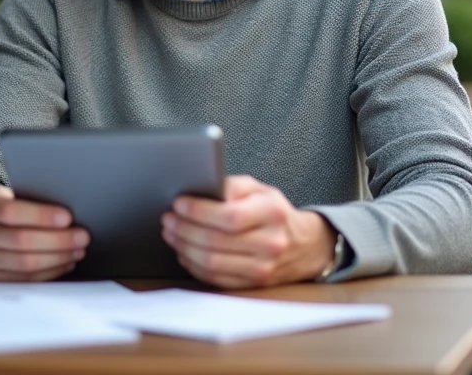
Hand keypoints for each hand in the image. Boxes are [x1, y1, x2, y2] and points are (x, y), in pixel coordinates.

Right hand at [0, 186, 89, 281]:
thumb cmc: (1, 209)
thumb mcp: (6, 196)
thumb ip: (28, 199)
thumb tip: (70, 206)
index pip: (11, 211)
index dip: (41, 216)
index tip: (68, 217)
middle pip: (20, 240)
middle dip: (57, 240)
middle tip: (82, 237)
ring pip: (25, 264)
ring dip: (57, 258)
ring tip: (78, 250)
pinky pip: (25, 279)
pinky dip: (49, 272)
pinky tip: (65, 263)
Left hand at [161, 175, 338, 288]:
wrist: (302, 245)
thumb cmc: (273, 213)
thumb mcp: (259, 189)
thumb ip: (232, 186)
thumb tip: (202, 190)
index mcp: (273, 213)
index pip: (230, 216)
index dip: (199, 211)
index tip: (179, 204)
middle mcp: (271, 243)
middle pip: (216, 241)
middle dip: (185, 229)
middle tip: (168, 218)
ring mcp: (262, 268)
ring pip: (212, 263)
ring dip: (184, 247)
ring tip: (171, 233)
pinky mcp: (252, 285)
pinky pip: (214, 278)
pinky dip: (193, 265)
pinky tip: (184, 251)